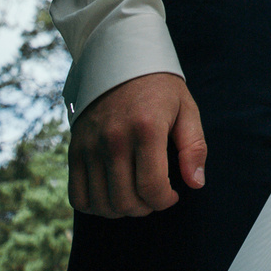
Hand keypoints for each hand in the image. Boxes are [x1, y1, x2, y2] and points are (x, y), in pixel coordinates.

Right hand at [68, 71, 205, 217]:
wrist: (120, 60)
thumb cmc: (159, 88)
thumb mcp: (186, 109)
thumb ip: (194, 147)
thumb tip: (196, 184)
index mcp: (146, 128)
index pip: (152, 187)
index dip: (165, 201)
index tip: (173, 195)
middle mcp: (114, 139)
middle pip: (125, 200)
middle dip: (146, 207)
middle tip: (155, 196)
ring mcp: (90, 146)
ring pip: (101, 203)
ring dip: (121, 210)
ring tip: (135, 196)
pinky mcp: (74, 149)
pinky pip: (77, 196)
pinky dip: (94, 205)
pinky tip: (111, 196)